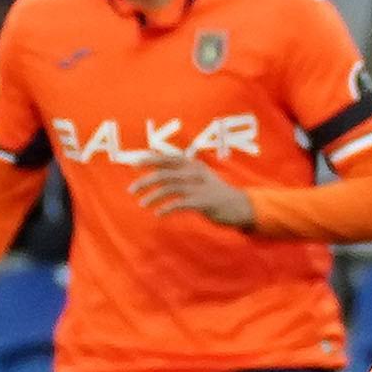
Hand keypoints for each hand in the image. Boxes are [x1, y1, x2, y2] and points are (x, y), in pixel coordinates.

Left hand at [131, 151, 254, 227]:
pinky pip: (181, 204)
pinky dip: (168, 208)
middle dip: (145, 181)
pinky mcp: (204, 202)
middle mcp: (195, 172)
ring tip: (143, 203)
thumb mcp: (199, 176)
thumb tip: (158, 169)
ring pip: (170, 188)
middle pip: (165, 173)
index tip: (133, 164)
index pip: (167, 158)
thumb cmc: (214, 192)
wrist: (240, 206)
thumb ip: (181, 172)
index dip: (150, 159)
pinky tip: (159, 213)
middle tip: (131, 190)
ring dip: (154, 196)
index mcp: (193, 164)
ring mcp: (200, 187)